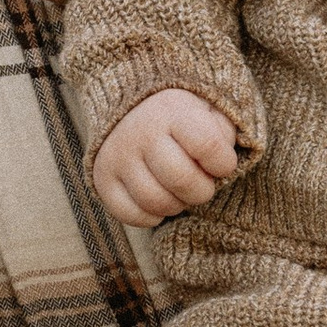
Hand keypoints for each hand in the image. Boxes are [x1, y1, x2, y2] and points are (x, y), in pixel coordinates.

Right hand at [93, 89, 241, 226]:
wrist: (130, 109)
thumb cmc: (180, 118)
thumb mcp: (208, 111)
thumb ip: (223, 133)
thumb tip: (221, 166)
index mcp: (172, 111)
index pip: (208, 146)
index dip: (223, 164)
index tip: (222, 164)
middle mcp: (141, 132)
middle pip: (181, 180)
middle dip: (202, 191)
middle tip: (201, 184)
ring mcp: (119, 157)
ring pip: (156, 202)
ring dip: (177, 205)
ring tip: (180, 192)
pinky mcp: (103, 179)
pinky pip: (130, 215)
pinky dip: (151, 217)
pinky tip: (160, 200)